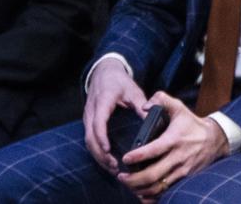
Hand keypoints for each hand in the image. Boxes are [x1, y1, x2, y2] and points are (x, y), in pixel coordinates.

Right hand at [82, 58, 149, 172]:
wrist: (104, 72)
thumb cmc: (119, 81)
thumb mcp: (133, 90)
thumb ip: (142, 104)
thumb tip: (152, 118)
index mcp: (103, 101)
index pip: (98, 122)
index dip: (101, 137)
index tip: (108, 150)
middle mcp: (92, 110)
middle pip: (90, 136)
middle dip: (100, 154)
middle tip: (115, 166)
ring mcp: (88, 117)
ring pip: (88, 141)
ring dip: (98, 156)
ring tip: (113, 168)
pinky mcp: (89, 122)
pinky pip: (89, 139)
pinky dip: (97, 152)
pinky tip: (108, 161)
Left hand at [117, 92, 228, 199]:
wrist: (215, 140)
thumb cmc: (192, 124)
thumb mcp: (178, 106)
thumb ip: (160, 99)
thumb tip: (144, 106)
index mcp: (173, 140)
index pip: (153, 150)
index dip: (137, 156)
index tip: (125, 159)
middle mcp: (177, 158)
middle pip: (152, 175)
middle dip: (133, 179)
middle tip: (121, 177)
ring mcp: (181, 171)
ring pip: (158, 187)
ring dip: (140, 189)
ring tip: (128, 185)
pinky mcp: (184, 179)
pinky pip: (167, 192)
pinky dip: (153, 196)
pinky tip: (142, 195)